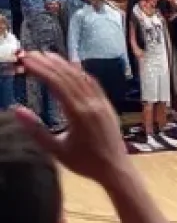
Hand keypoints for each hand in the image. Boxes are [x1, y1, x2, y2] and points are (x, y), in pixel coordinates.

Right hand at [14, 52, 131, 186]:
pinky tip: (72, 68)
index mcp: (78, 113)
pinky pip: (93, 84)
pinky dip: (80, 73)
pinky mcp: (107, 105)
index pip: (57, 84)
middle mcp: (92, 104)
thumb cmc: (84, 162)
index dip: (40, 70)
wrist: (115, 169)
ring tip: (47, 55)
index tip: (26, 60)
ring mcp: (102, 103)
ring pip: (82, 77)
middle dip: (49, 63)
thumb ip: (36, 130)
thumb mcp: (56, 150)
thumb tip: (16, 110)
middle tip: (31, 53)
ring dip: (64, 65)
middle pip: (68, 77)